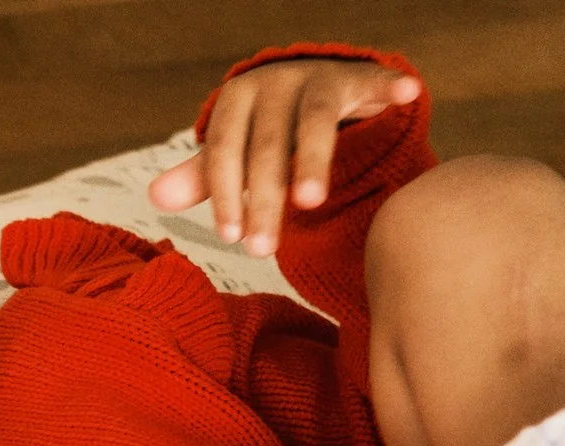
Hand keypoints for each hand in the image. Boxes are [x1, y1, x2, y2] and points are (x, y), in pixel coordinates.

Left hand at [147, 57, 420, 258]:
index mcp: (236, 98)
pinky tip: (409, 94)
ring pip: (314, 121)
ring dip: (311, 161)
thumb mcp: (234, 150)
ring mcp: (318, 77)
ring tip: (309, 204)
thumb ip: (203, 177)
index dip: (226, 195)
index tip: (231, 239)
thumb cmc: (266, 128)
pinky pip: (376, 80)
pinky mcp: (358, 76)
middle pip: (267, 146)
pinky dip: (392, 86)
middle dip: (263, 200)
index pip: (224, 150)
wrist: (313, 82)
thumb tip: (155, 198)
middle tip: (262, 251)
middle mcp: (274, 82)